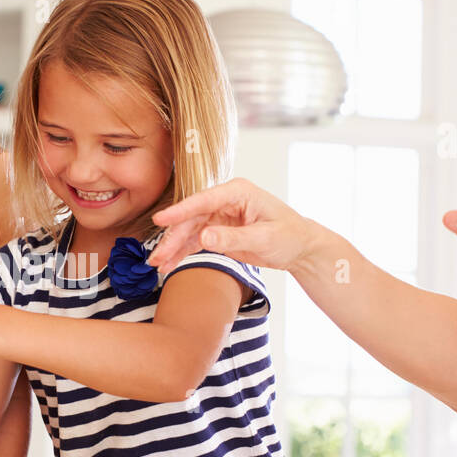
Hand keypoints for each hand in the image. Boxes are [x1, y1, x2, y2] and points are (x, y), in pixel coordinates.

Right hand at [148, 177, 316, 273]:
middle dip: (172, 237)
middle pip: (191, 218)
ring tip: (157, 264)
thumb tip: (205, 237)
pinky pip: (194, 241)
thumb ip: (233, 238)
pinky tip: (169, 264)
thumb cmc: (289, 236)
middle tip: (157, 256)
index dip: (180, 211)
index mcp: (237, 192)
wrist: (300, 248)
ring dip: (173, 247)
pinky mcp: (218, 232)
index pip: (203, 200)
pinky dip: (181, 253)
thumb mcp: (264, 237)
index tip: (160, 219)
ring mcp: (219, 216)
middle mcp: (224, 201)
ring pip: (189, 231)